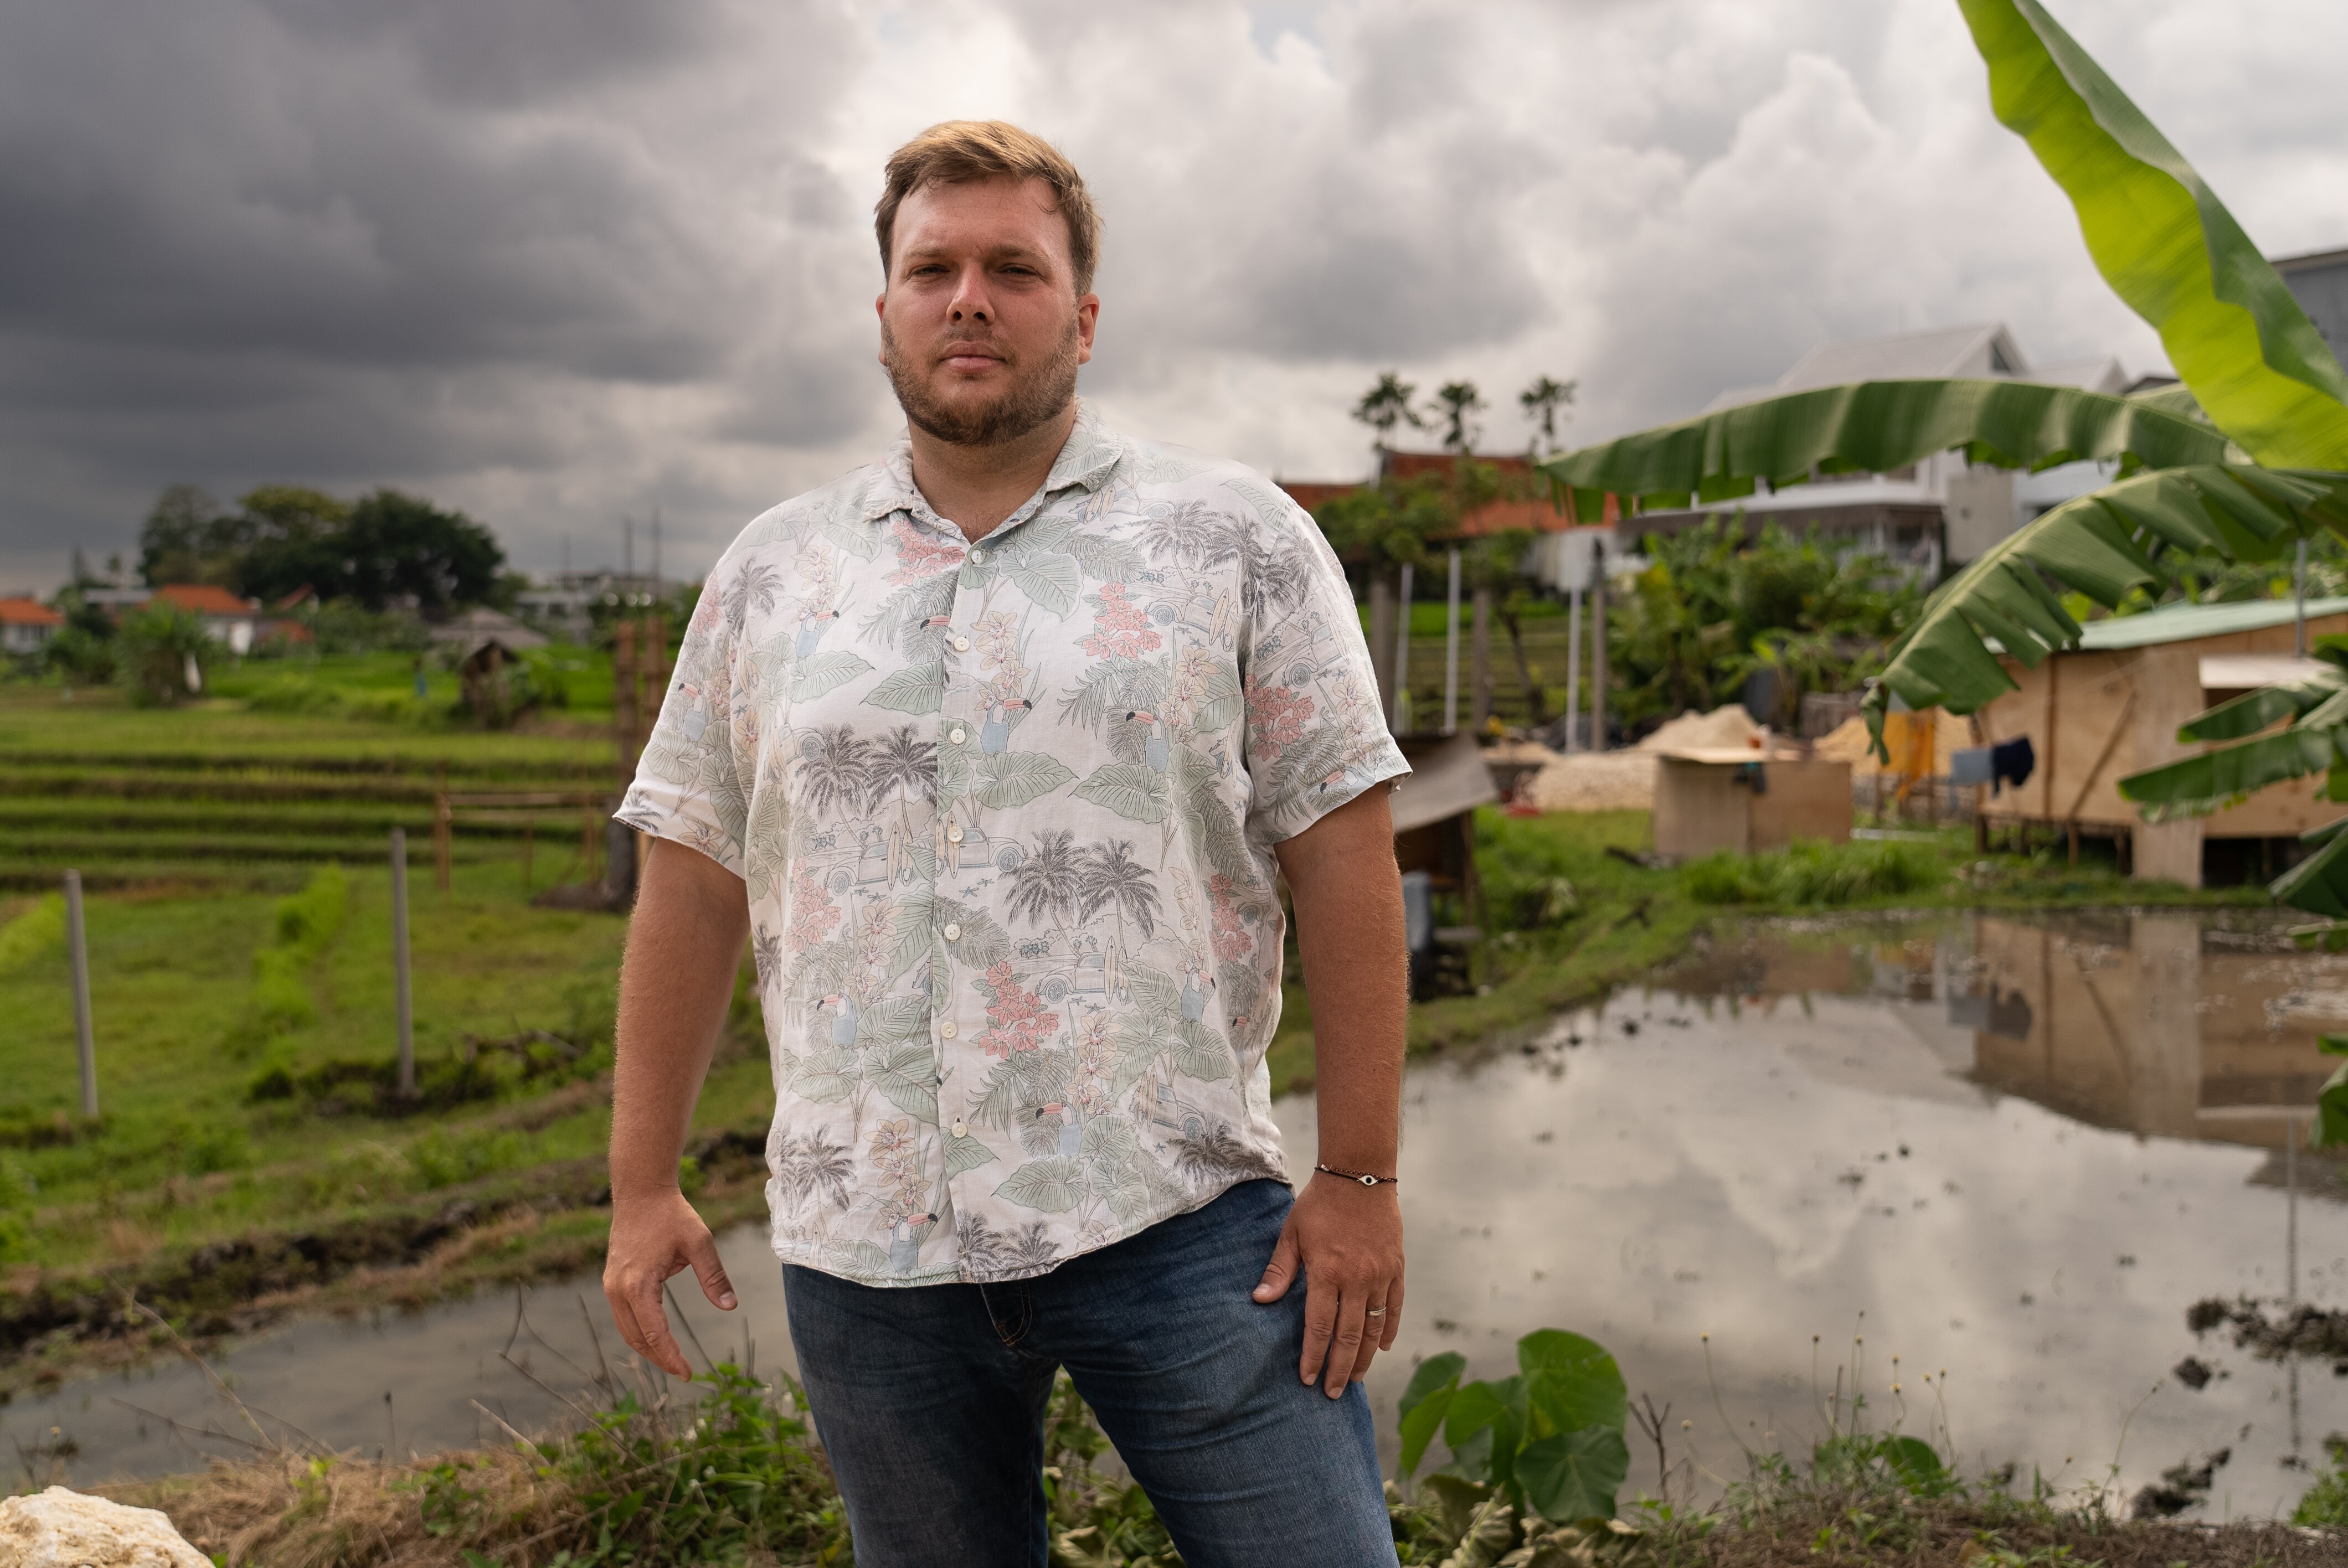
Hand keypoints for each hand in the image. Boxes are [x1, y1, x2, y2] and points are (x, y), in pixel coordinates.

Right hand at [603, 1187, 736, 1377]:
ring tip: (672, 1361)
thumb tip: (731, 1306)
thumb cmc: (672, 1215)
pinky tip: (657, 1338)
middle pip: (638, 1338)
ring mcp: (611, 1285)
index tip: (688, 1373)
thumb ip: (714, 1276)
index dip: (671, 1356)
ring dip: (648, 1348)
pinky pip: (624, 1316)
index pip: (655, 1333)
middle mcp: (618, 1289)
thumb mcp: (699, 1242)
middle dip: (660, 1358)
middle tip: (684, 1373)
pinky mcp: (612, 1281)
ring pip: (627, 1330)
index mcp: (638, 1284)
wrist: (641, 1192)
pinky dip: (640, 1332)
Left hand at [1252, 1174, 1403, 1397]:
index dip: (1314, 1357)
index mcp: (1328, 1272)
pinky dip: (1388, 1330)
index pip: (1320, 1327)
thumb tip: (1260, 1301)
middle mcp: (1357, 1279)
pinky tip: (1382, 1348)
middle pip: (1349, 1336)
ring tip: (1355, 1378)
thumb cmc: (1320, 1204)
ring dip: (1364, 1357)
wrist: (1360, 1174)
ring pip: (1374, 1328)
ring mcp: (1380, 1275)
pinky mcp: (1396, 1268)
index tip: (1308, 1380)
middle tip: (1333, 1394)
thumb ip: (1280, 1270)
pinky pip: (1394, 1308)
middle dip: (1340, 1369)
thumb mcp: (1292, 1233)